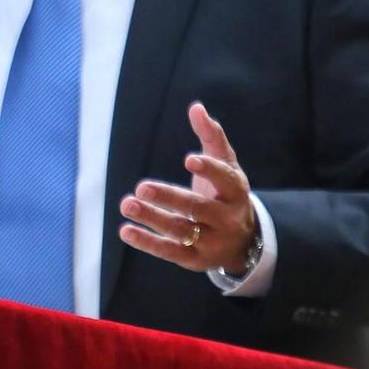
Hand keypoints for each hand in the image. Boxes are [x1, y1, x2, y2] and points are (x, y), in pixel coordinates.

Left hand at [118, 102, 256, 272]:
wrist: (243, 242)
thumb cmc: (226, 193)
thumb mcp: (226, 165)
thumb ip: (211, 137)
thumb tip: (196, 108)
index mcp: (235, 191)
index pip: (225, 180)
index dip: (209, 170)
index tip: (189, 160)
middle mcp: (226, 218)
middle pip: (197, 208)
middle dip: (169, 197)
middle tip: (142, 187)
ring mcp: (211, 241)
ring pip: (181, 230)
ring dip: (152, 218)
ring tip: (127, 203)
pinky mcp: (195, 260)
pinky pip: (170, 252)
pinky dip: (147, 242)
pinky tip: (126, 230)